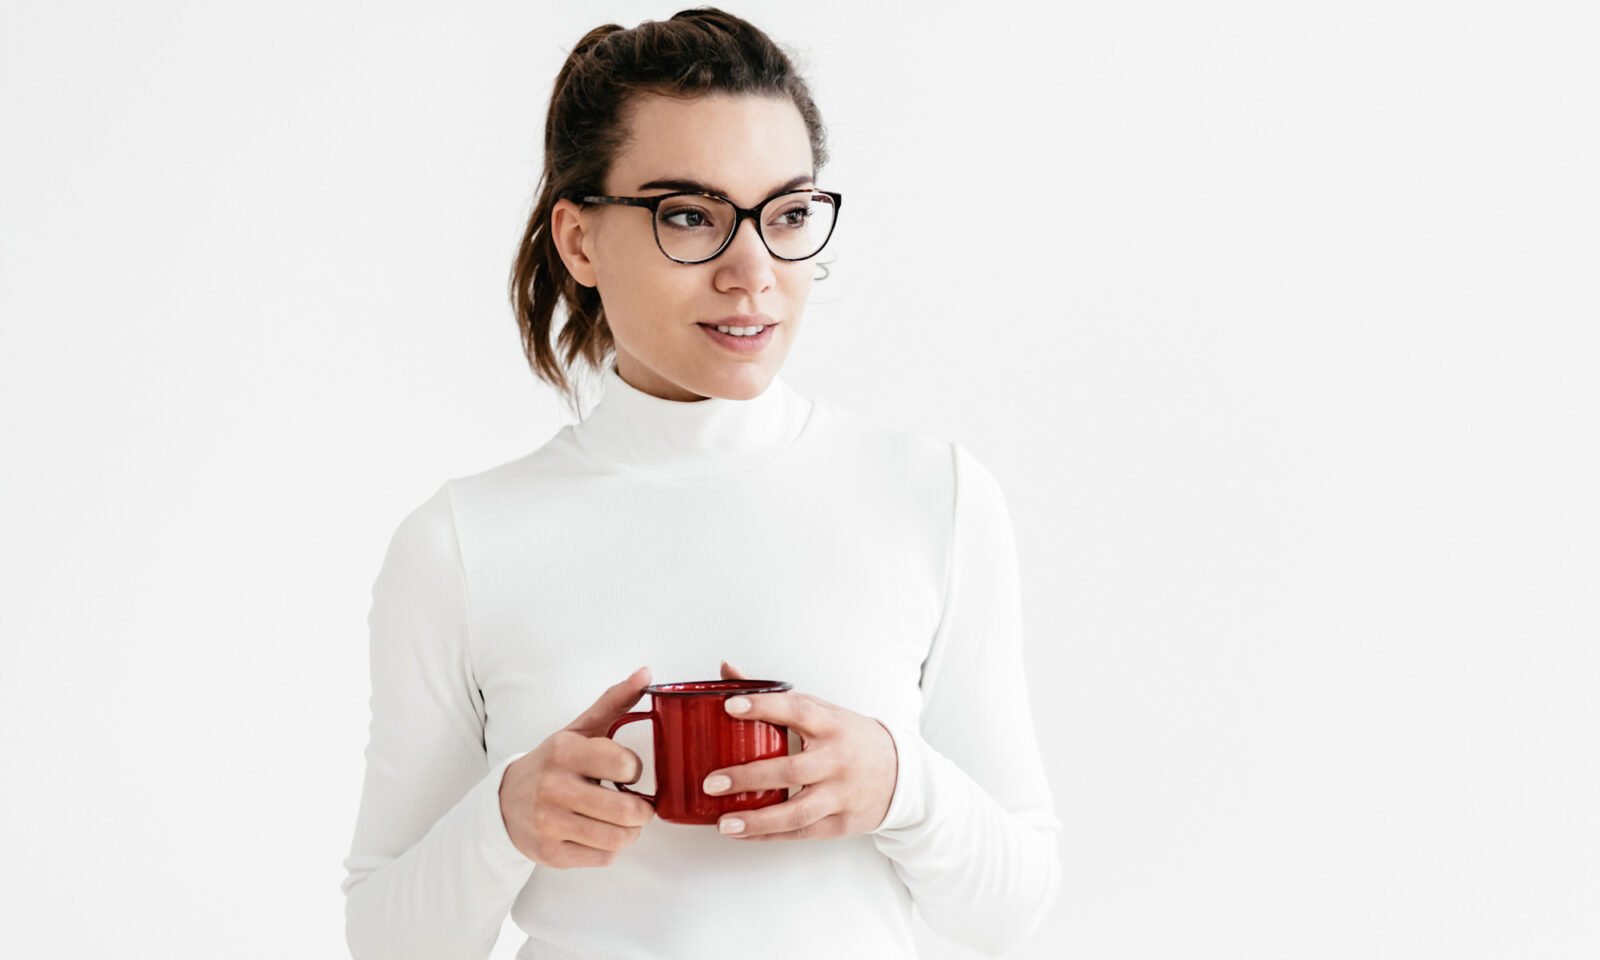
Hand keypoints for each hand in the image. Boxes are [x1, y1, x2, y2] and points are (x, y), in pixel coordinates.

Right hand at [498, 666, 656, 867]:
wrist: (504, 803)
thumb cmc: (553, 763)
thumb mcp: (579, 729)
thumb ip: (614, 701)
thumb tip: (646, 672)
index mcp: (564, 751)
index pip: (626, 766)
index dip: (634, 771)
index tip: (626, 772)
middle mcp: (553, 787)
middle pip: (628, 811)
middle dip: (642, 810)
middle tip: (636, 805)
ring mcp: (549, 823)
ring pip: (619, 838)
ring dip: (630, 832)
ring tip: (619, 820)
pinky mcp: (551, 854)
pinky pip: (603, 858)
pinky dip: (610, 848)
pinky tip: (598, 833)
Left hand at [704, 661, 898, 840]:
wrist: (900, 774)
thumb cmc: (850, 738)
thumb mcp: (821, 711)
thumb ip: (774, 697)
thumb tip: (728, 669)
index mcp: (831, 724)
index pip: (796, 711)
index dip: (763, 707)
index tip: (730, 706)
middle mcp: (837, 759)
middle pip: (791, 770)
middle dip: (748, 778)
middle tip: (712, 782)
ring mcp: (841, 794)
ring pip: (797, 812)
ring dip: (757, 820)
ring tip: (723, 822)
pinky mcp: (842, 823)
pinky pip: (801, 832)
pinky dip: (769, 836)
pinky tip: (743, 833)